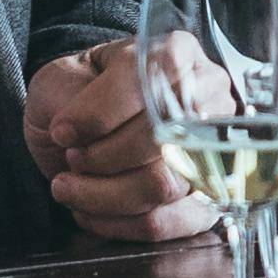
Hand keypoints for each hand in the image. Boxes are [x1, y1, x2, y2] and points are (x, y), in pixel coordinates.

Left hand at [24, 38, 220, 245]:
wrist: (81, 128)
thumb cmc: (77, 94)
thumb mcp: (65, 77)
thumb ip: (76, 99)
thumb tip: (78, 135)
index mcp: (177, 54)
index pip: (148, 84)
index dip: (99, 115)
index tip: (63, 129)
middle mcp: (208, 101)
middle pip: (160, 141)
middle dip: (100, 158)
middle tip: (72, 157)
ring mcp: (213, 153)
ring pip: (160, 186)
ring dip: (102, 194)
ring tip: (72, 184)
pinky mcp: (203, 201)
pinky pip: (165, 224)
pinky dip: (117, 223)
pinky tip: (89, 210)